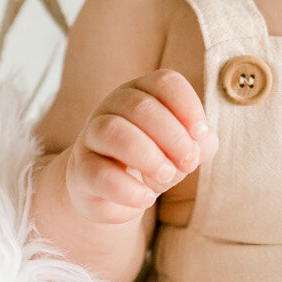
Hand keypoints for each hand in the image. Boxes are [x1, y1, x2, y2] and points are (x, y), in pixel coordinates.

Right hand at [64, 70, 216, 226]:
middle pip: (141, 106)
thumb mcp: (182, 150)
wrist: (113, 191)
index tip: (200, 133)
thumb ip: (199, 145)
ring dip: (147, 156)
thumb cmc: (154, 160)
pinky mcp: (80, 169)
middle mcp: (113, 106)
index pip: (165, 83)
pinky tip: (146, 198)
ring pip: (114, 132)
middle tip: (188, 162)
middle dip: (172, 136)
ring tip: (166, 176)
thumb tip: (198, 146)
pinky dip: (128, 189)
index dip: (187, 105)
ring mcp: (92, 135)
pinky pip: (98, 173)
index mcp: (143, 92)